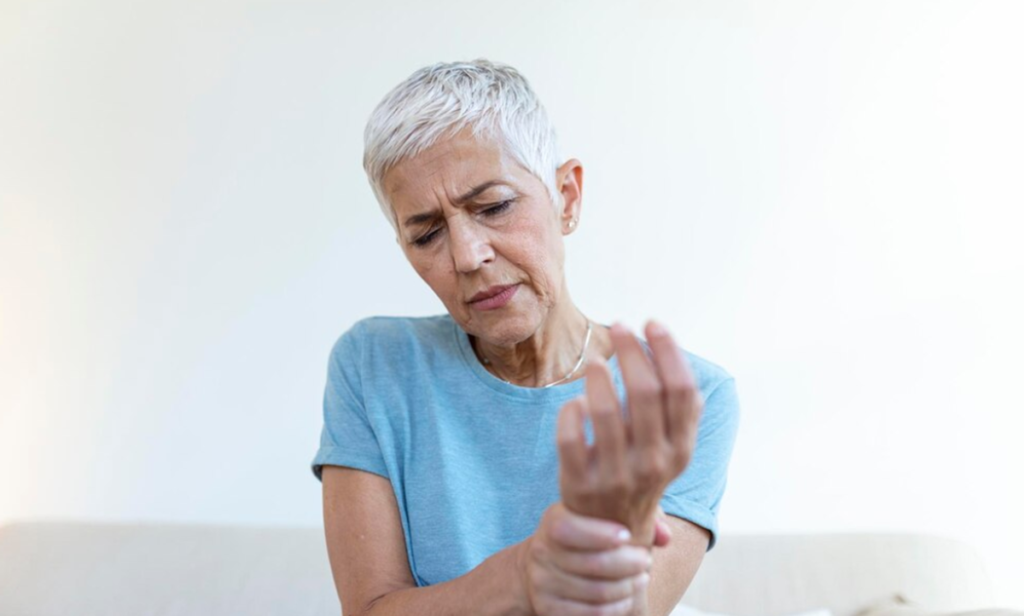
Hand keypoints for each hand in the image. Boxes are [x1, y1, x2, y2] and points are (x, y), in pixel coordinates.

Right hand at [519, 502, 651, 615]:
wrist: (551, 565)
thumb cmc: (589, 535)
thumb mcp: (604, 517)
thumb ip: (638, 515)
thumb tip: (664, 536)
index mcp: (552, 521)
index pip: (568, 528)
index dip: (599, 533)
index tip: (627, 535)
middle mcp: (541, 552)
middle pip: (592, 563)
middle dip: (628, 564)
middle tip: (646, 561)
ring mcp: (543, 583)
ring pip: (597, 592)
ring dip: (627, 587)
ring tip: (641, 578)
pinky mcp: (548, 608)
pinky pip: (592, 613)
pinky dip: (616, 608)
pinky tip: (627, 597)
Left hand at [557, 321, 702, 545]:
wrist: (610, 535)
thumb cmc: (641, 475)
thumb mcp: (671, 449)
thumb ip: (677, 409)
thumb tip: (671, 352)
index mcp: (680, 449)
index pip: (681, 390)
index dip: (667, 351)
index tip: (651, 324)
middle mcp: (654, 463)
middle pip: (646, 393)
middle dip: (631, 351)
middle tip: (618, 327)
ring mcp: (617, 475)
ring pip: (606, 412)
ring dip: (599, 377)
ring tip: (595, 360)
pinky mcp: (580, 484)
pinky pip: (571, 437)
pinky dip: (571, 412)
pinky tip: (575, 401)